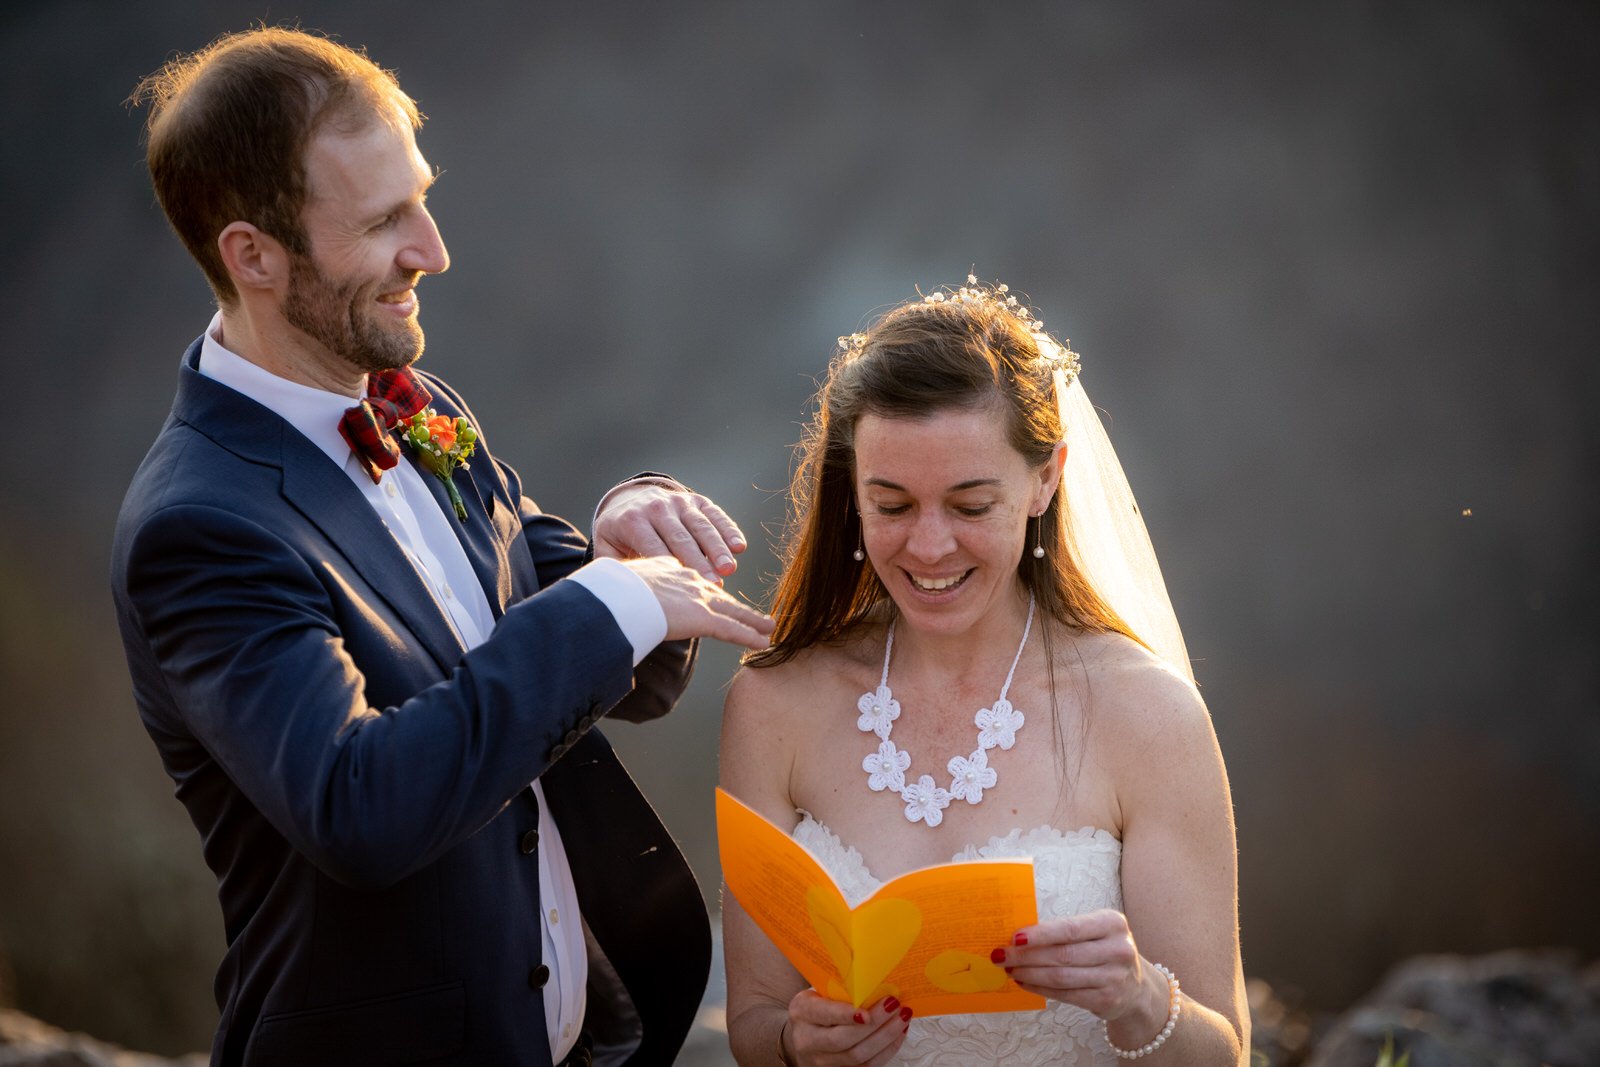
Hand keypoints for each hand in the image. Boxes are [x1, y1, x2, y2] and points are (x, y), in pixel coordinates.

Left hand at [593, 482, 746, 581]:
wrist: (631, 501)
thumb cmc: (621, 537)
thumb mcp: (608, 548)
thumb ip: (616, 569)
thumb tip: (621, 596)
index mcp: (633, 521)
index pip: (655, 547)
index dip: (672, 567)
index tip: (686, 588)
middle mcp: (657, 507)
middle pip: (681, 538)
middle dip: (699, 561)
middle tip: (713, 584)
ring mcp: (679, 502)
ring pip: (701, 526)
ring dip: (717, 548)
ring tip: (729, 568)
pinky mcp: (697, 500)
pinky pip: (715, 514)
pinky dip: (729, 529)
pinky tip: (739, 547)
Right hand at [621, 555, 772, 650]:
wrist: (613, 590)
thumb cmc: (607, 588)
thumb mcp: (618, 584)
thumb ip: (626, 594)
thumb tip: (611, 608)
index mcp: (668, 569)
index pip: (694, 581)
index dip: (707, 591)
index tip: (717, 596)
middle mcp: (688, 580)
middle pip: (719, 594)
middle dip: (737, 606)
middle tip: (755, 613)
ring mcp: (697, 598)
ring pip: (732, 611)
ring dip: (751, 620)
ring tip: (768, 627)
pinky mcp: (702, 617)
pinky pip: (732, 629)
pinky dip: (749, 636)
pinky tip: (764, 642)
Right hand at [784, 990, 911, 1066]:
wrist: (805, 1034)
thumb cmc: (819, 1006)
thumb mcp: (820, 991)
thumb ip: (841, 989)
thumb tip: (877, 979)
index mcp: (801, 1012)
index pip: (823, 1014)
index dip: (845, 1015)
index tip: (866, 1012)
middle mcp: (807, 1040)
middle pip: (842, 1040)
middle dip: (874, 1024)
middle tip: (894, 1005)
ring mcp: (822, 1061)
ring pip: (858, 1057)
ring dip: (885, 1037)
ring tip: (902, 1017)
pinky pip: (867, 1066)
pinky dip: (886, 1050)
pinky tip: (898, 1033)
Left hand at [994, 909, 1165, 1029]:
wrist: (1136, 986)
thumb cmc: (1104, 950)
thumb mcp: (1095, 931)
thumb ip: (1065, 931)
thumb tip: (1019, 936)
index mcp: (1112, 923)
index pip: (1070, 929)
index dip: (1040, 934)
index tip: (1014, 937)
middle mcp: (1117, 950)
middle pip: (1062, 954)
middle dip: (1026, 956)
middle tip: (1001, 955)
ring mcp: (1114, 978)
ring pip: (1061, 977)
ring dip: (1030, 974)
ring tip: (1010, 969)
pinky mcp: (1107, 1000)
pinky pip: (1065, 994)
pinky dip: (1040, 989)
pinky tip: (1025, 983)